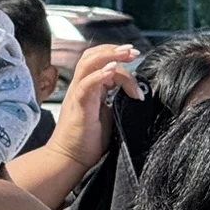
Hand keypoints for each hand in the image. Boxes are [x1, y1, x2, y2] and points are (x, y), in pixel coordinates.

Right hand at [46, 44, 140, 174]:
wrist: (70, 159)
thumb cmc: (89, 140)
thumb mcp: (110, 115)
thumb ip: (119, 101)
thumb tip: (139, 94)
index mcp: (90, 88)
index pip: (102, 63)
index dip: (120, 62)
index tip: (138, 67)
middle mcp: (82, 87)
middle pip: (92, 56)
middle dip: (114, 50)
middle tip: (134, 51)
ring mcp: (78, 94)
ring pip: (88, 64)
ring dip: (109, 56)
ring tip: (127, 54)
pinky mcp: (78, 106)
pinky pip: (86, 85)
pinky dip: (99, 75)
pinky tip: (111, 70)